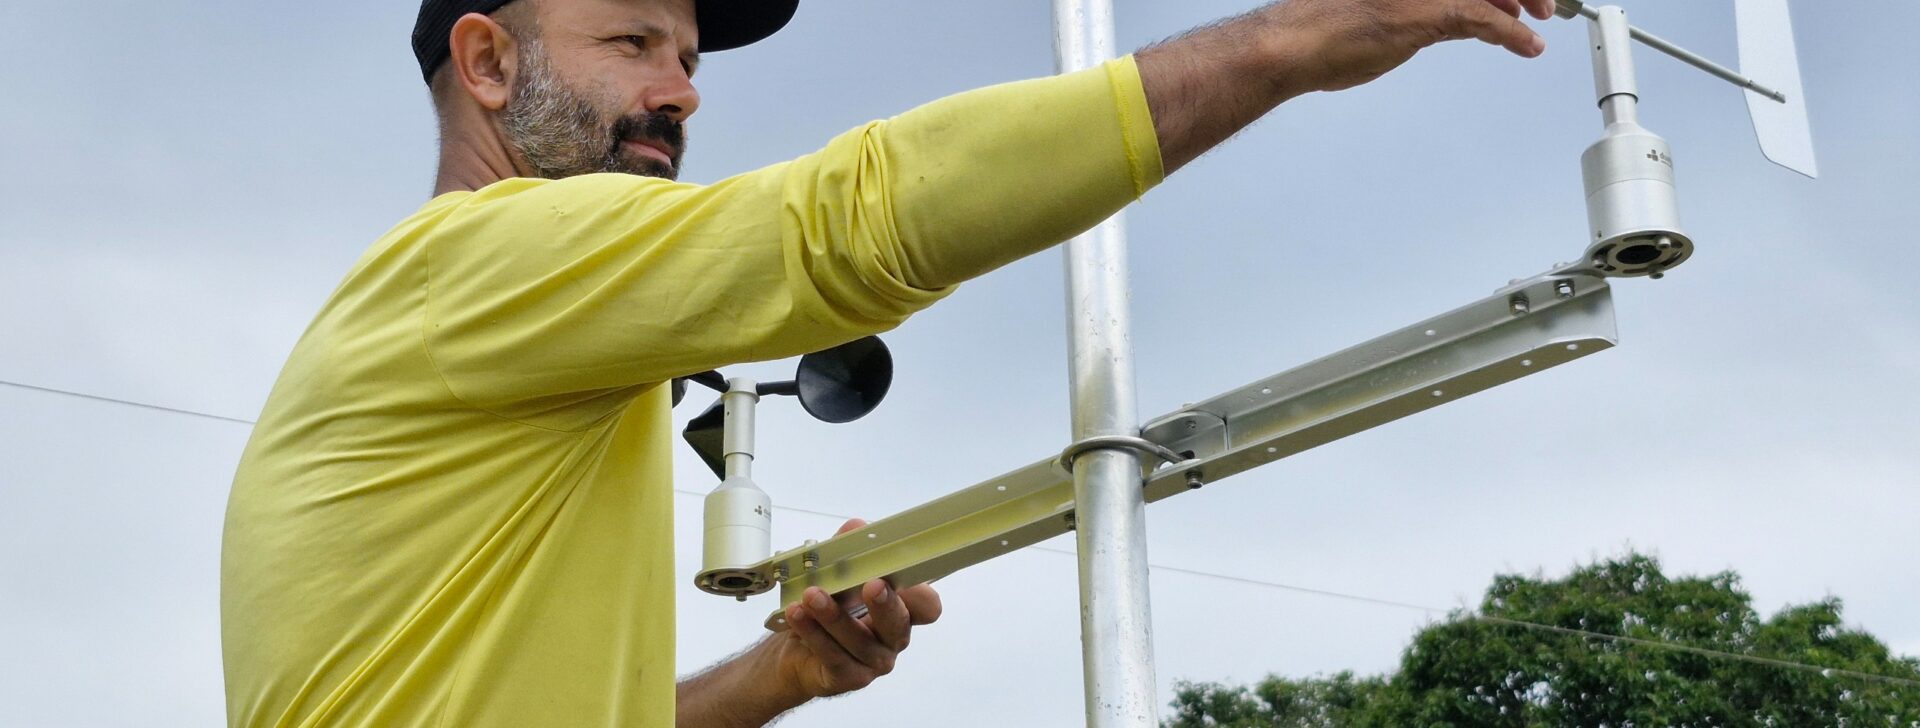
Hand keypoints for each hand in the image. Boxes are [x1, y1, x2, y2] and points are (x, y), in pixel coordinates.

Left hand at [769, 519, 942, 698]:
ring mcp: (873, 661)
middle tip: (871, 585)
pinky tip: (798, 615)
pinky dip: (814, 633)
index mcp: (899, 609)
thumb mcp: (835, 576)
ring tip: (811, 596)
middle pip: (899, 623)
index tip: (905, 576)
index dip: (922, 594)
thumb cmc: (825, 612)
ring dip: (833, 615)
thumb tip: (857, 528)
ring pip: (859, 640)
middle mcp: (892, 637)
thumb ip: (847, 550)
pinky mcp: (850, 677)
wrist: (795, 653)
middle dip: (886, 603)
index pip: (927, 605)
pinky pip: (834, 656)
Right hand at [1265, 0, 1558, 93]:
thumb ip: (1425, 9)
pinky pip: (1486, 20)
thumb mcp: (1385, 10)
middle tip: (1541, 1)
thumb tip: (1455, 18)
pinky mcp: (1433, 11)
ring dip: (1525, 2)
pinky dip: (1512, 34)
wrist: (1296, 41)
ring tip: (1540, 15)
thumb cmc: (1326, 27)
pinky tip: (1527, 44)